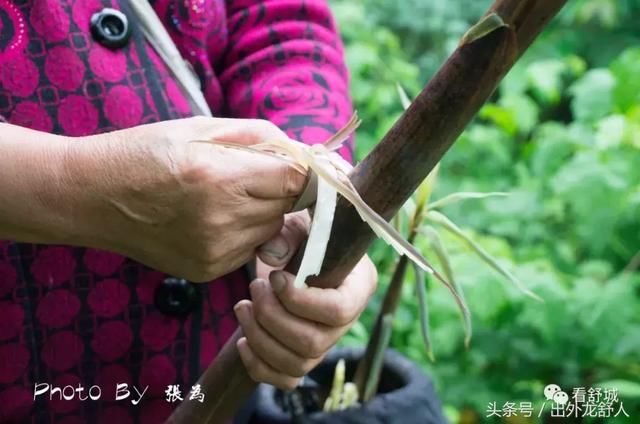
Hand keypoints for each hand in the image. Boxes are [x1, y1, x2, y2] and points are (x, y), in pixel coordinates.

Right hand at [63, 117, 306, 281]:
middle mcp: (222, 221)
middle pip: (289, 205)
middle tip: (250, 173)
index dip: (304, 169)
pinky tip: (214, 217)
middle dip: (281, 188)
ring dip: (265, 211)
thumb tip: (308, 155)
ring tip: (226, 195)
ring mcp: (215, 252)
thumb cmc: (147, 153)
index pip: (297, 179)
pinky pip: (251, 248)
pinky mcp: (209, 270)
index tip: (298, 163)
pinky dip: (245, 232)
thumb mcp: (203, 128)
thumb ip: (262, 139)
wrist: (94, 197)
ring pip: (274, 229)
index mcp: (221, 178)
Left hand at [234, 212, 376, 388]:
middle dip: (273, 318)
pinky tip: (243, 341)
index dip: (301, 300)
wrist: (298, 256)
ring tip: (243, 307)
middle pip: (313, 342)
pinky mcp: (303, 358)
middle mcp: (346, 322)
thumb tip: (271, 256)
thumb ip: (289, 233)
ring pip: (297, 364)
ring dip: (261, 338)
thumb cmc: (305, 237)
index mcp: (359, 287)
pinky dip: (258, 366)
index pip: (338, 310)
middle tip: (254, 288)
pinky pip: (285, 379)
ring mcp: (326, 344)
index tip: (274, 277)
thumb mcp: (302, 224)